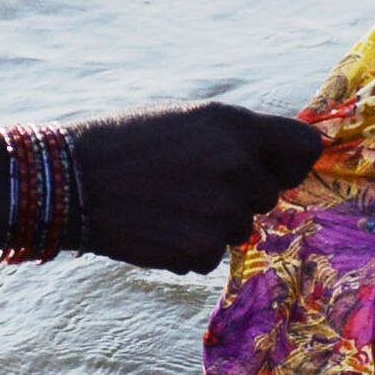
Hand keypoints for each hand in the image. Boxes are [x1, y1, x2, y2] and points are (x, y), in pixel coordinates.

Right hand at [71, 102, 330, 272]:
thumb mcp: (189, 119)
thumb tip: (291, 160)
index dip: (289, 160)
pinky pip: (212, 255)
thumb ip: (241, 138)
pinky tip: (156, 226)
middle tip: (188, 181)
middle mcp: (239, 168)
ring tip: (166, 202)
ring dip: (212, 222)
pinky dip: (188, 247)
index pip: (304, 149)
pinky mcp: (200, 251)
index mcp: (237, 126)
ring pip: (241, 228)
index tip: (274, 167)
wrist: (70, 180)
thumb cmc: (128, 142)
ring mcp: (222, 213)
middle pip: (270, 194)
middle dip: (239, 192)